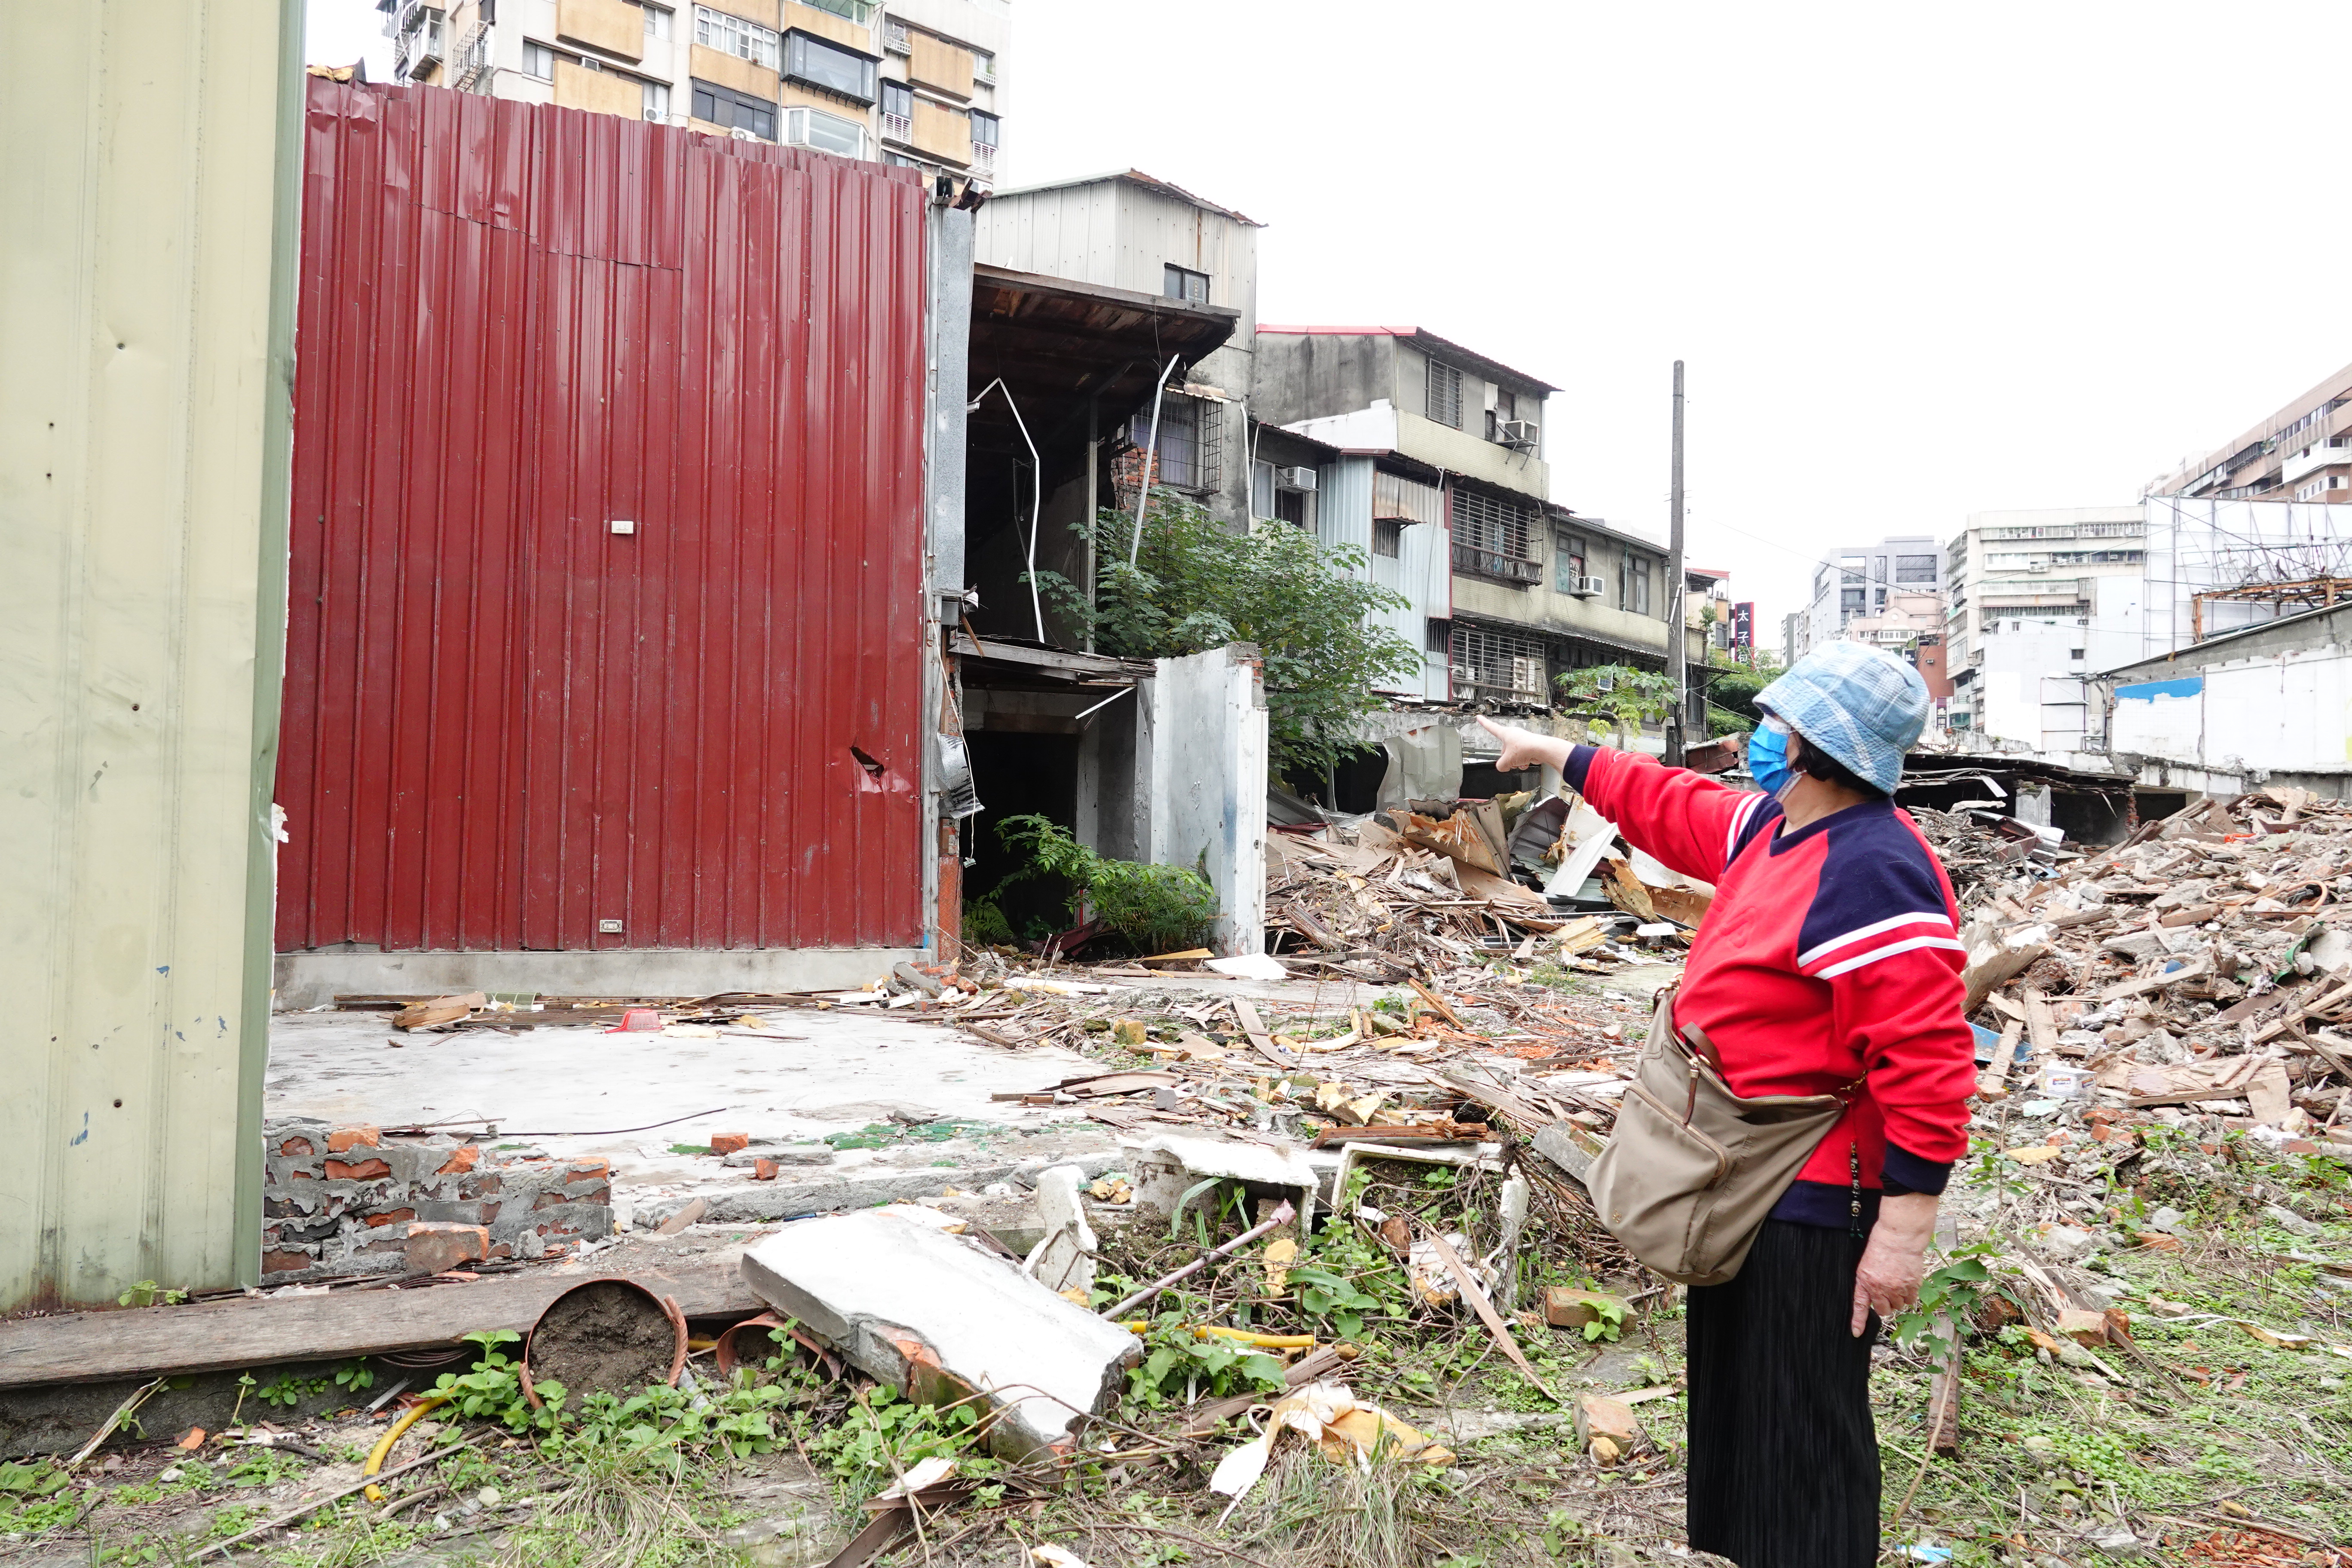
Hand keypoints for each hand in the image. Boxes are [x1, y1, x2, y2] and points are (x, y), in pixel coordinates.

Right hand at [1476, 717, 1566, 775]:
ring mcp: (1522, 740)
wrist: (1542, 750)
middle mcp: (1513, 735)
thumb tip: (1503, 767)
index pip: (1491, 727)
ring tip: (1520, 763)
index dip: (1484, 723)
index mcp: (1505, 734)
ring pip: (1513, 754)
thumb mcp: (1506, 761)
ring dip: (1516, 761)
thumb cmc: (1525, 749)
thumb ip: (1500, 765)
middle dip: (1507, 758)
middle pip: (1504, 749)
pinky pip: (1522, 756)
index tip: (1479, 717)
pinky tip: (1526, 763)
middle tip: (1511, 762)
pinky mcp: (1529, 746)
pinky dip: (1523, 761)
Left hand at [1851, 1192, 1937, 1335]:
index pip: (1860, 1305)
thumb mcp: (1866, 1264)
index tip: (1856, 1333)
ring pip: (1899, 1306)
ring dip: (1898, 1299)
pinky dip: (1909, 1295)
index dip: (1858, 1321)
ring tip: (1897, 1283)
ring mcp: (1898, 1288)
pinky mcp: (1912, 1286)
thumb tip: (1872, 1297)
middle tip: (1886, 1292)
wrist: (1899, 1237)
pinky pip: (1911, 1300)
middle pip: (1884, 1310)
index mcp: (1865, 1281)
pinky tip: (1906, 1282)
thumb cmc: (1880, 1246)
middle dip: (1885, 1304)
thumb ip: (1868, 1282)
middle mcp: (1881, 1288)